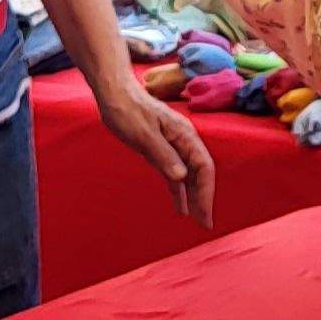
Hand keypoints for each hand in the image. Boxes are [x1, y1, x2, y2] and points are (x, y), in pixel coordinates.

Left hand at [89, 77, 217, 227]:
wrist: (114, 94)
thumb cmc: (127, 111)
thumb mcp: (143, 135)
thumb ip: (163, 155)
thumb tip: (181, 177)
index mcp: (184, 135)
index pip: (203, 167)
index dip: (206, 192)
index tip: (204, 215)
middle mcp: (183, 141)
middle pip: (199, 173)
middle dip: (203, 199)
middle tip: (204, 225)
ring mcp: (173, 146)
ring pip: (188, 175)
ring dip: (193, 196)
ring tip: (196, 219)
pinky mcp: (161, 150)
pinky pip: (174, 173)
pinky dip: (178, 189)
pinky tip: (180, 205)